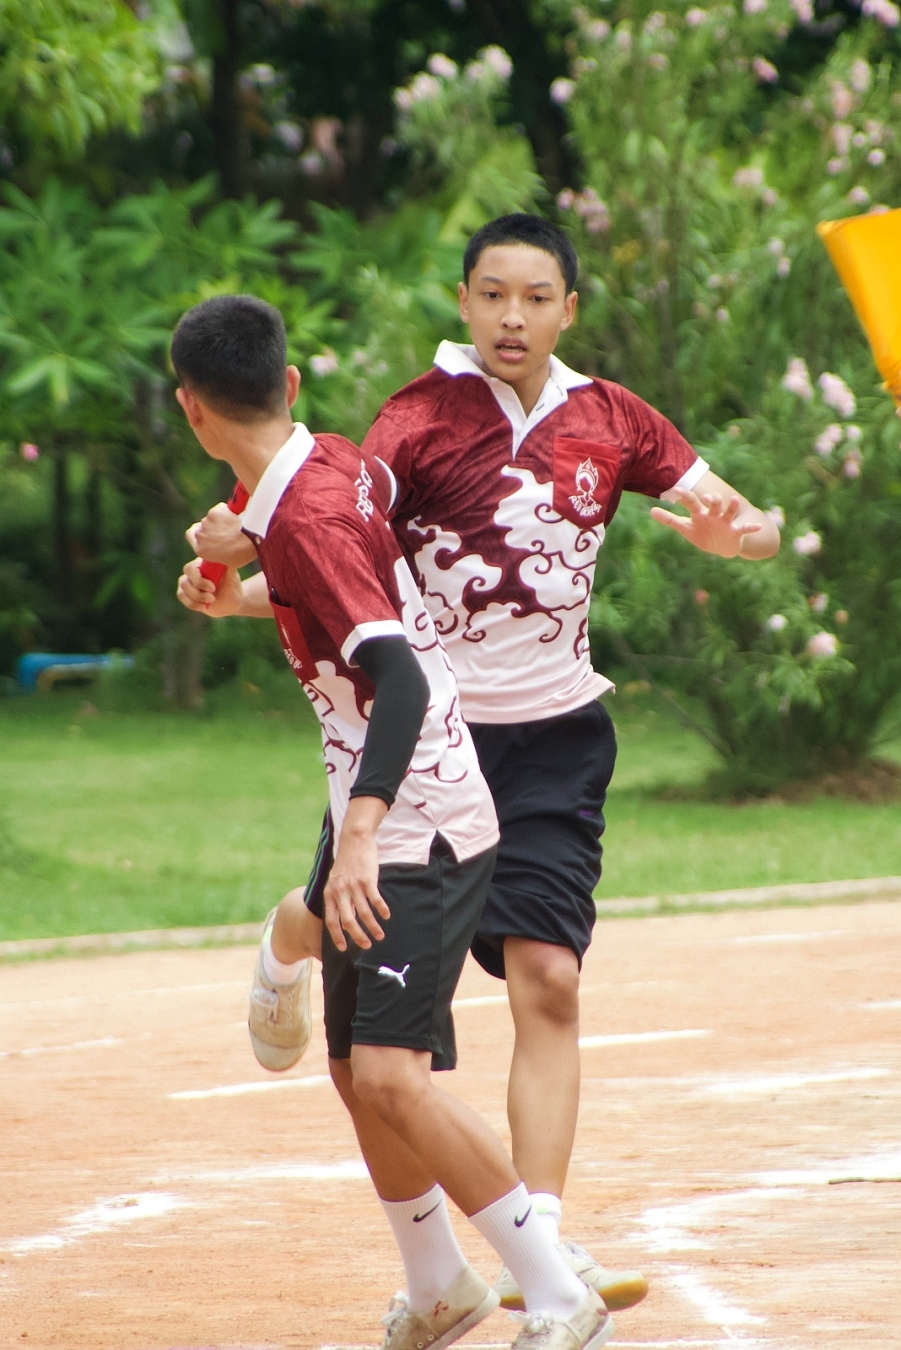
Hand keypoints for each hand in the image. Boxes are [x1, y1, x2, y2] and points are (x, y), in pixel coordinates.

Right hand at [176, 558, 243, 616]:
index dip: (199, 580)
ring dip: (196, 598)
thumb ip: (229, 568)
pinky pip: (181, 596)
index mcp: (202, 563)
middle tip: (212, 598)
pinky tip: (204, 607)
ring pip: (182, 589)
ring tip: (211, 601)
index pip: (191, 568)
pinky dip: (192, 604)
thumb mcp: (233, 579)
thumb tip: (228, 557)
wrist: (231, 602)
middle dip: (197, 592)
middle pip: (184, 580)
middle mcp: (193, 571)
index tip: (213, 588)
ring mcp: (188, 581)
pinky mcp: (186, 592)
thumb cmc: (233, 588)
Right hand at [186, 502, 257, 567]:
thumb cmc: (243, 552)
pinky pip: (220, 509)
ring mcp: (206, 522)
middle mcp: (200, 535)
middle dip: (212, 525)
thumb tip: (221, 550)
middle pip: (202, 526)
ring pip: (213, 517)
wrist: (250, 539)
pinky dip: (227, 511)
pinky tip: (236, 518)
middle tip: (226, 528)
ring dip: (221, 518)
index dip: (197, 531)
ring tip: (236, 525)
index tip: (205, 530)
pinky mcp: (215, 511)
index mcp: (201, 550)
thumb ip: (219, 553)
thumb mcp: (229, 561)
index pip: (190, 535)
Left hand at [324, 798, 389, 952]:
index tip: (344, 948)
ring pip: (363, 913)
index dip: (337, 936)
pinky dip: (381, 909)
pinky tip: (386, 915)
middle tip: (367, 945)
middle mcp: (340, 891)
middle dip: (357, 936)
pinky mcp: (367, 879)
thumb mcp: (336, 881)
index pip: (331, 920)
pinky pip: (375, 899)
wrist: (354, 840)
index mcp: (330, 893)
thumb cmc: (346, 862)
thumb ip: (338, 898)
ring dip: (373, 926)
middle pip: (348, 921)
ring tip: (380, 935)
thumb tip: (346, 918)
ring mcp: (353, 886)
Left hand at [650, 487, 762, 557]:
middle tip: (708, 497)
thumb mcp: (685, 528)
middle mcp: (714, 514)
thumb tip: (651, 511)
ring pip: (729, 511)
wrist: (722, 547)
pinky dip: (751, 527)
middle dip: (712, 500)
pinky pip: (744, 528)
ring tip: (734, 500)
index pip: (692, 502)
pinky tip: (758, 526)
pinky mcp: (736, 532)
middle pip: (713, 503)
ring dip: (731, 506)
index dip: (684, 496)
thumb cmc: (702, 534)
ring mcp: (725, 522)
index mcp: (700, 513)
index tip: (676, 489)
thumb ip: (670, 519)